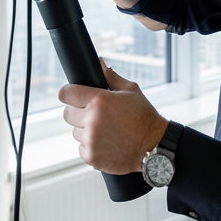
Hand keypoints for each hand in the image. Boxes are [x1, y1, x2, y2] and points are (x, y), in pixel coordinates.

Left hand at [59, 59, 168, 174]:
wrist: (154, 145)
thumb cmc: (144, 117)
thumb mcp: (130, 90)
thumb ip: (110, 76)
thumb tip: (99, 62)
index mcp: (99, 100)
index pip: (66, 93)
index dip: (69, 93)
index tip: (73, 95)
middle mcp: (92, 120)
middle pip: (67, 113)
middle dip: (78, 112)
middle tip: (95, 114)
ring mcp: (91, 140)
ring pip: (75, 132)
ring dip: (85, 130)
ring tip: (106, 129)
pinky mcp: (92, 157)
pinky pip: (82, 148)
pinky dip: (91, 146)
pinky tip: (107, 142)